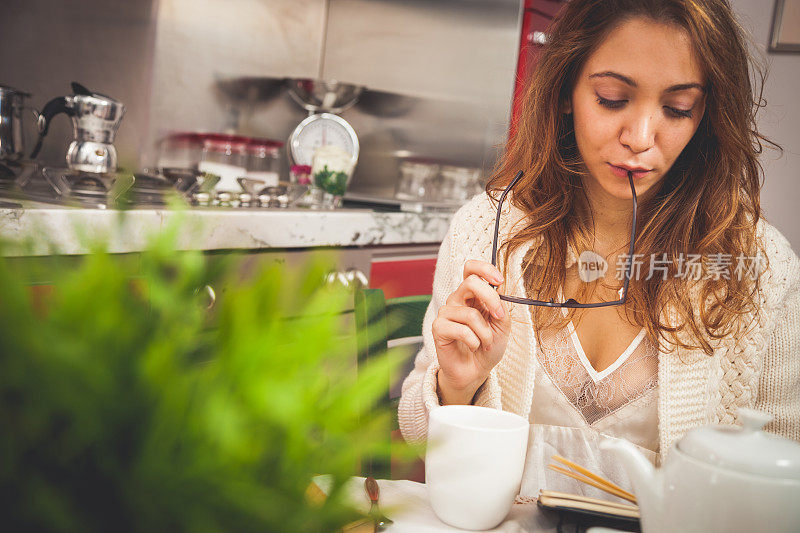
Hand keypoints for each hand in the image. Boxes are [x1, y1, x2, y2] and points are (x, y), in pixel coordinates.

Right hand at [432, 260, 510, 404]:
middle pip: (470, 282)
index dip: (484, 268)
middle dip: (491, 299)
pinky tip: (474, 347)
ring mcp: (446, 313)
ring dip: (485, 333)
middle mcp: (457, 300)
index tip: (498, 280)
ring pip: (470, 314)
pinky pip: (461, 330)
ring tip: (485, 343)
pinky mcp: (438, 328)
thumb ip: (500, 304)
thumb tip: (498, 288)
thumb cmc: (488, 346)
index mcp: (472, 295)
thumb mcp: (502, 324)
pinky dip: (474, 341)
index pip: (471, 269)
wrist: (477, 371)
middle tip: (499, 317)